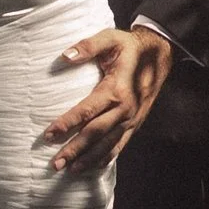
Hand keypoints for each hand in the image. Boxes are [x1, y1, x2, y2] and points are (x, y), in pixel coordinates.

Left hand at [43, 24, 172, 172]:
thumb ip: (88, 46)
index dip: (67, 123)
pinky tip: (92, 166)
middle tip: (55, 163)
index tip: (48, 134)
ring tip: (70, 170)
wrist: (160, 55)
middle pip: (95, 134)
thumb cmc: (130, 47)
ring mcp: (131, 119)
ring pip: (107, 145)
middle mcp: (125, 109)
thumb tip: (65, 56)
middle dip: (74, 150)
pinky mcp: (135, 124)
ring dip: (88, 159)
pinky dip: (105, 158)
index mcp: (116, 89)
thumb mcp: (110, 38)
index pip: (87, 111)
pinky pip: (119, 145)